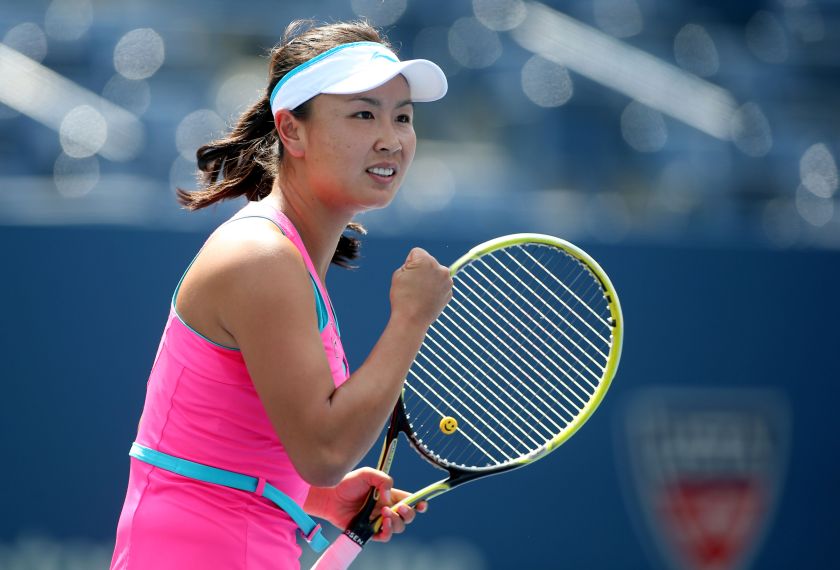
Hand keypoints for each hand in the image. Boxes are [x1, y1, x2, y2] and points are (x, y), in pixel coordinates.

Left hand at [306, 467, 427, 541]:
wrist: (330, 496)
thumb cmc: (347, 483)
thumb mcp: (367, 474)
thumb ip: (383, 479)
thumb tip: (390, 497)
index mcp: (389, 495)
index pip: (409, 500)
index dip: (419, 503)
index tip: (422, 504)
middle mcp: (386, 508)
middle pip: (408, 516)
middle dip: (409, 513)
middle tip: (400, 508)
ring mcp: (378, 520)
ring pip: (398, 527)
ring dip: (396, 521)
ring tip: (384, 513)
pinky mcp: (369, 531)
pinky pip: (385, 536)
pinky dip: (387, 531)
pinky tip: (382, 523)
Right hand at [390, 248, 451, 328]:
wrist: (412, 319)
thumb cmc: (402, 296)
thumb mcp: (399, 273)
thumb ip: (410, 264)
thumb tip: (423, 265)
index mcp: (426, 260)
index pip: (416, 253)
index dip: (409, 263)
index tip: (407, 275)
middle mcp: (440, 268)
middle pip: (428, 262)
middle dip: (421, 270)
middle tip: (413, 285)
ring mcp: (447, 280)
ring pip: (435, 273)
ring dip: (429, 279)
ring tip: (420, 293)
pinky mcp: (449, 291)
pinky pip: (440, 285)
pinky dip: (434, 289)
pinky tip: (426, 298)